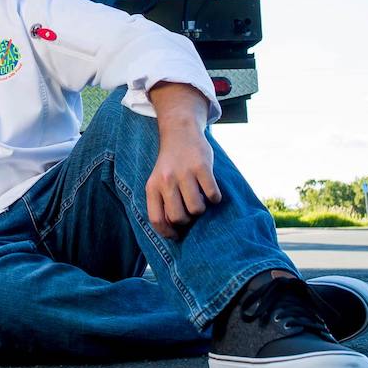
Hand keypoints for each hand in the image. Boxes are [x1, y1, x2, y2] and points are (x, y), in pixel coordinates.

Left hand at [145, 82, 221, 238]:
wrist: (180, 132)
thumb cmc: (171, 164)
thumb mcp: (159, 180)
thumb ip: (163, 201)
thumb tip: (175, 230)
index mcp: (152, 186)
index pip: (156, 219)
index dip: (168, 232)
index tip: (177, 235)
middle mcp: (166, 180)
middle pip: (178, 217)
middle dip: (187, 220)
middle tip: (190, 211)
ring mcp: (184, 173)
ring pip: (197, 208)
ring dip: (202, 209)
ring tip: (200, 198)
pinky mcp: (202, 167)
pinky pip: (212, 195)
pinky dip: (215, 197)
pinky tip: (211, 190)